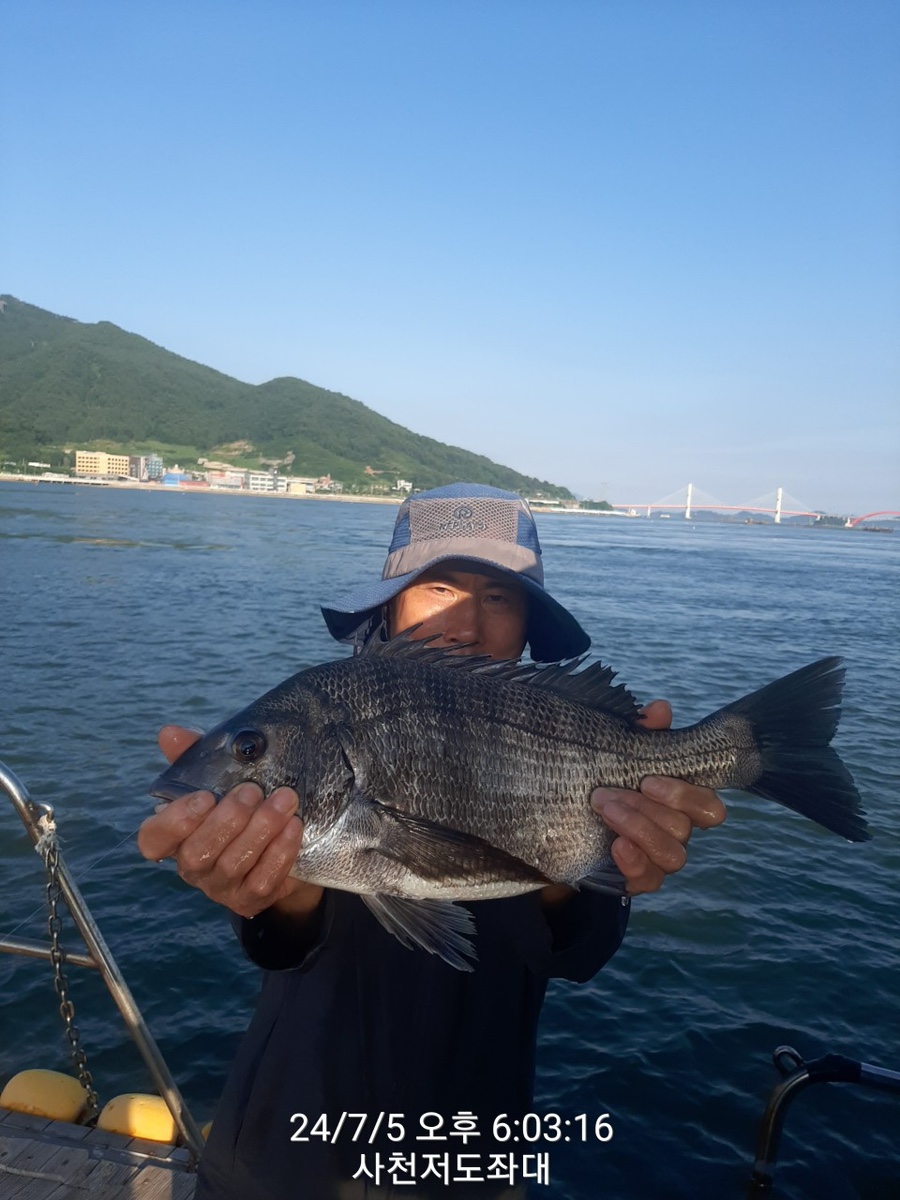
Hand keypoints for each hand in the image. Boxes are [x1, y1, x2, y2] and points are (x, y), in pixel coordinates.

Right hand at [137, 726, 322, 920]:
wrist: (285, 842)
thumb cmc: (242, 803)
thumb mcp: (220, 777)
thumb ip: (195, 756)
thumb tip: (170, 732)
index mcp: (177, 836)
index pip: (152, 839)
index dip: (173, 821)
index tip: (204, 796)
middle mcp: (193, 866)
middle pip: (196, 853)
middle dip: (226, 821)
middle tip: (252, 791)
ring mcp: (220, 887)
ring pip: (232, 865)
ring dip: (260, 830)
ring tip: (284, 801)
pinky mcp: (250, 899)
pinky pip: (262, 882)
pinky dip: (279, 853)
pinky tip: (293, 827)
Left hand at [590, 700, 725, 895]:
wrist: (564, 820)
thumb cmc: (603, 780)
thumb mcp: (616, 753)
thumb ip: (641, 732)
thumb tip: (660, 709)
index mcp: (679, 803)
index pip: (709, 807)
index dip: (686, 795)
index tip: (648, 780)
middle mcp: (675, 832)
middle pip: (683, 828)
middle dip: (645, 809)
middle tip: (606, 793)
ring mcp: (658, 858)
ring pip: (673, 855)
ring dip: (639, 830)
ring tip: (605, 811)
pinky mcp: (637, 879)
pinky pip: (650, 881)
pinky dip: (634, 863)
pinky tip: (615, 846)